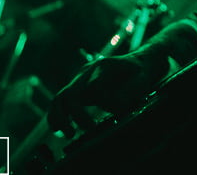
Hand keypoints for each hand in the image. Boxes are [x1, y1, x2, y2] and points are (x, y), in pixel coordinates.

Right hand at [47, 52, 165, 137]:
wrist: (137, 63)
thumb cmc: (140, 73)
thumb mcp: (140, 81)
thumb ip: (126, 93)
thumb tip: (112, 108)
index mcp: (105, 66)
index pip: (95, 86)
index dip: (103, 102)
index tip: (116, 112)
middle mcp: (89, 71)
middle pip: (72, 92)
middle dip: (75, 114)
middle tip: (86, 130)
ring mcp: (81, 79)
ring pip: (61, 97)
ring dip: (60, 117)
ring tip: (68, 133)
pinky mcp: (78, 89)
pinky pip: (62, 102)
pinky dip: (57, 115)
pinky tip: (58, 129)